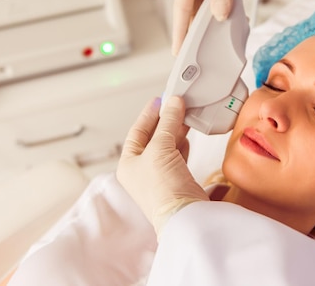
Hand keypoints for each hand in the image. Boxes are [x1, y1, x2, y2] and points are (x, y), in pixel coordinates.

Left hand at [116, 96, 208, 237]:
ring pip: (166, 146)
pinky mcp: (175, 181)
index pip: (137, 131)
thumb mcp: (160, 149)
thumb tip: (174, 103)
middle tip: (177, 104)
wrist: (184, 216)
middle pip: (153, 137)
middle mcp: (140, 170)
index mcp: (127, 163)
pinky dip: (182, 144)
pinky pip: (177, 156)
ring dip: (175, 130)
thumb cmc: (163, 189)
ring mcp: (158, 176)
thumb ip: (168, 123)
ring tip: (185, 115)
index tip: (160, 99)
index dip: (149, 114)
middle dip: (165, 120)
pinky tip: (187, 137)